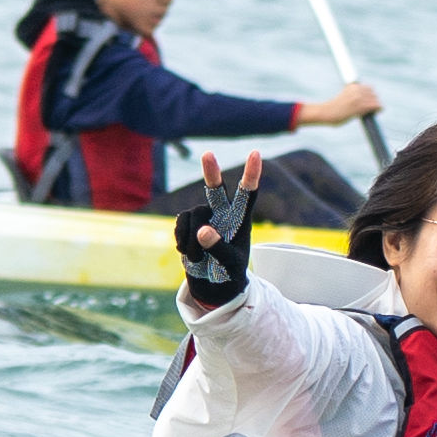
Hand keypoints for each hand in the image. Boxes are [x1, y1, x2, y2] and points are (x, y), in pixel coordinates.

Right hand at [169, 158, 261, 310]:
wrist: (212, 282)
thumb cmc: (228, 273)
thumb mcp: (229, 265)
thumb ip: (218, 249)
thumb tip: (202, 231)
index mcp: (240, 220)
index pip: (248, 195)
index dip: (251, 174)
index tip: (256, 154)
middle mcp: (222, 213)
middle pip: (216, 190)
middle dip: (211, 172)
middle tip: (208, 154)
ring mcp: (204, 217)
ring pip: (194, 217)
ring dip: (193, 242)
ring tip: (199, 259)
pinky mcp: (188, 223)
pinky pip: (180, 224)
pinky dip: (182, 241)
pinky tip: (188, 252)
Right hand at [301, 81, 383, 128]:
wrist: (325, 112)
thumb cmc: (332, 108)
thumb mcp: (343, 97)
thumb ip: (351, 96)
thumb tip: (359, 102)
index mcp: (352, 85)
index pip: (368, 88)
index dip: (370, 95)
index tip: (369, 102)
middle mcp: (356, 90)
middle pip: (373, 93)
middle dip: (373, 100)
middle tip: (371, 108)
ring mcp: (359, 98)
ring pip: (375, 99)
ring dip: (376, 105)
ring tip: (374, 111)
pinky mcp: (360, 107)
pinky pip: (376, 105)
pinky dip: (379, 108)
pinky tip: (378, 112)